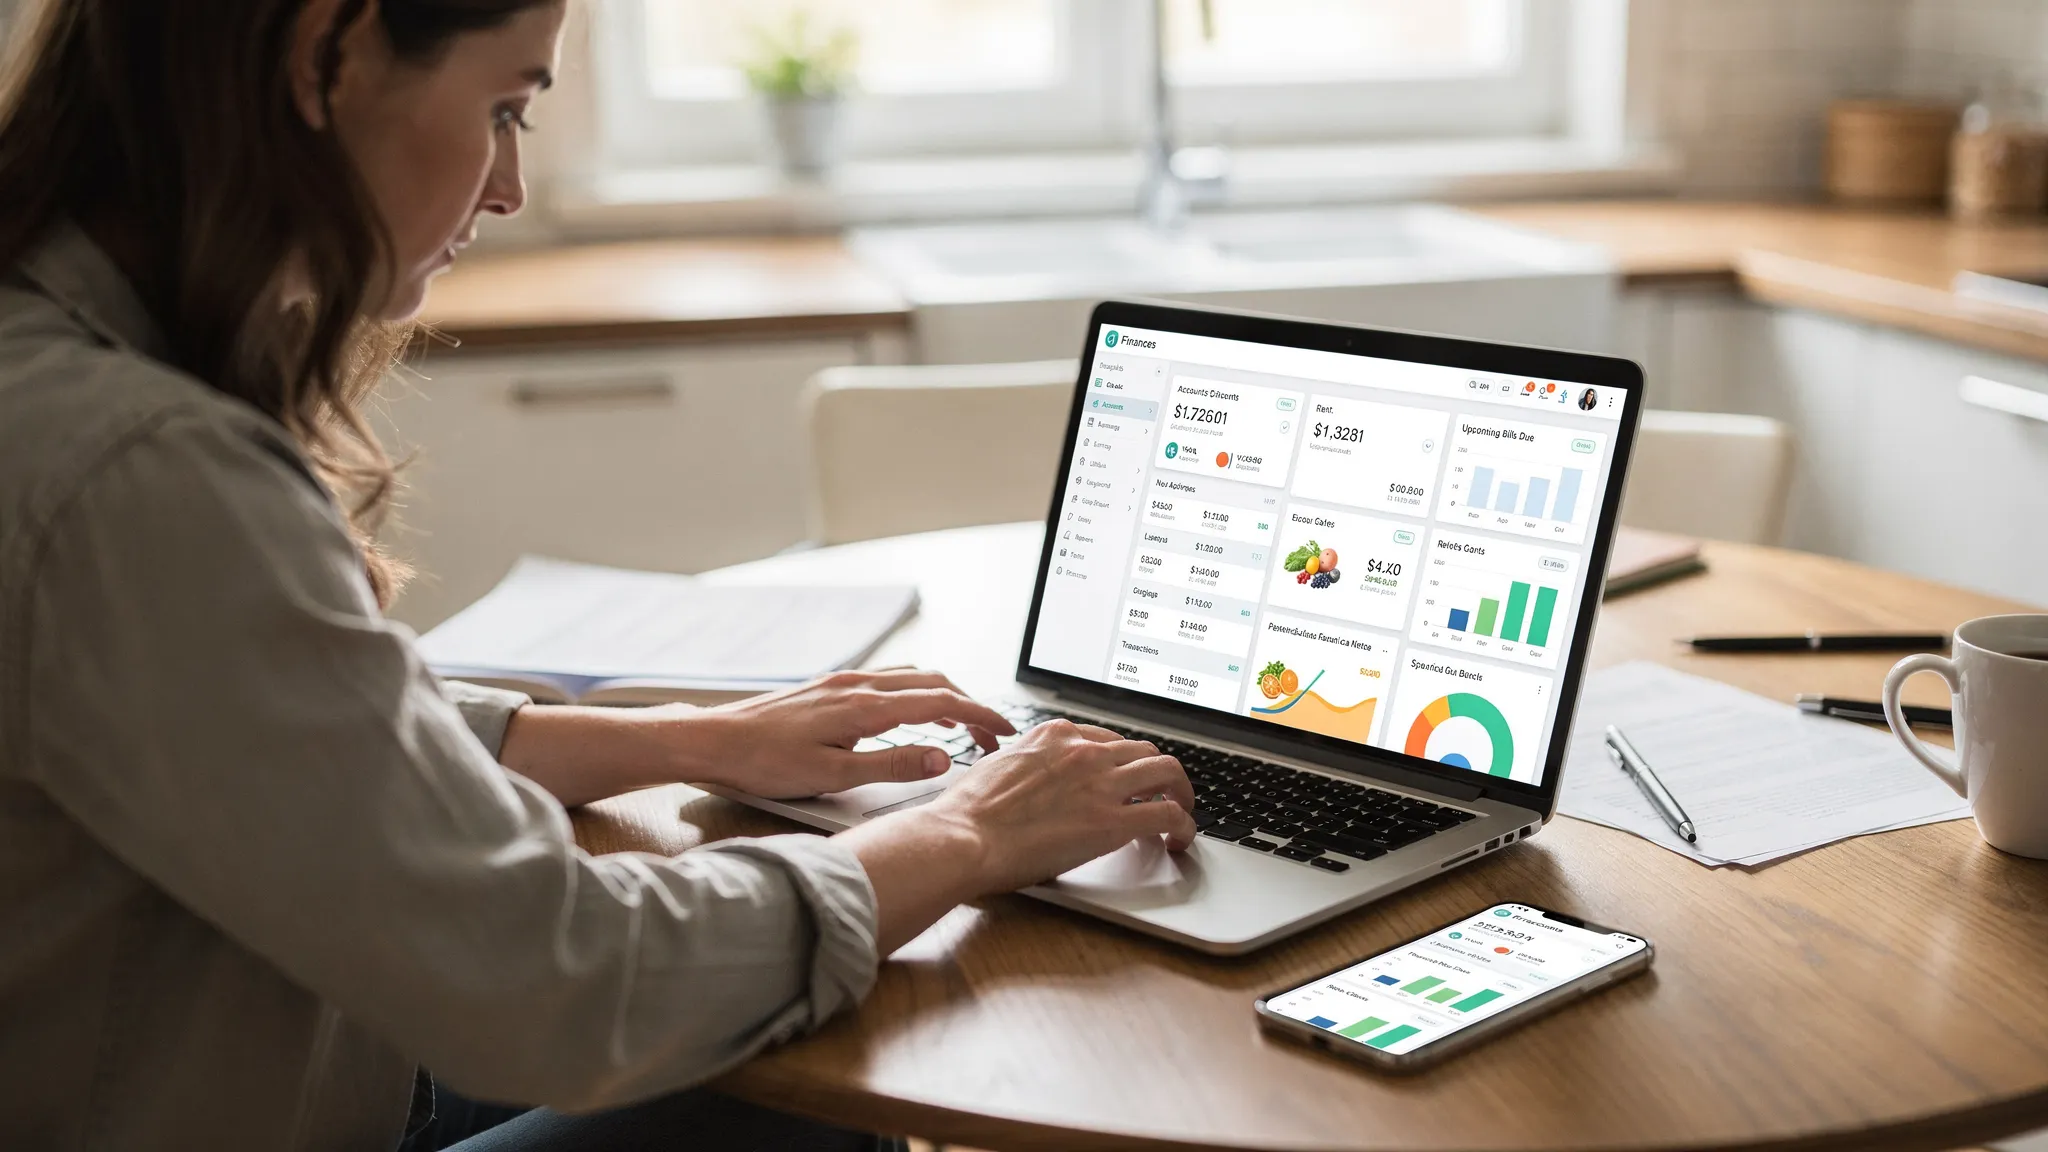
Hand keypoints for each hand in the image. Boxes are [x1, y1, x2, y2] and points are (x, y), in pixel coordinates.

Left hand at [690, 669, 1016, 799]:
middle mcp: (858, 685)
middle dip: (970, 706)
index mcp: (865, 707)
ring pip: (911, 677)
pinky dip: (915, 692)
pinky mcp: (829, 686)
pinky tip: (911, 714)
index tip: (1006, 732)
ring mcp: (843, 681)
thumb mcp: (833, 776)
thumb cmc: (765, 763)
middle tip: (991, 736)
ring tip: (960, 725)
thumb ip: (892, 766)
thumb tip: (941, 758)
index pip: (940, 703)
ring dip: (943, 697)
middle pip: (933, 684)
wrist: (715, 741)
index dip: (980, 716)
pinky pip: (887, 680)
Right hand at [921, 719, 1196, 892]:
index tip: (1125, 778)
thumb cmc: (969, 811)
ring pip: (1167, 772)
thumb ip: (1027, 766)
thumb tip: (1032, 779)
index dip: (1122, 761)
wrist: (964, 836)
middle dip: (1157, 772)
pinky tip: (1181, 839)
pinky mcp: (1113, 820)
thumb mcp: (997, 766)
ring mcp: (1102, 782)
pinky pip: (1169, 814)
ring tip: (1182, 812)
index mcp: (1055, 734)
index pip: (1108, 739)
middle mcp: (1084, 750)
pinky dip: (1185, 825)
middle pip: (1143, 750)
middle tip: (1163, 793)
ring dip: (1181, 792)